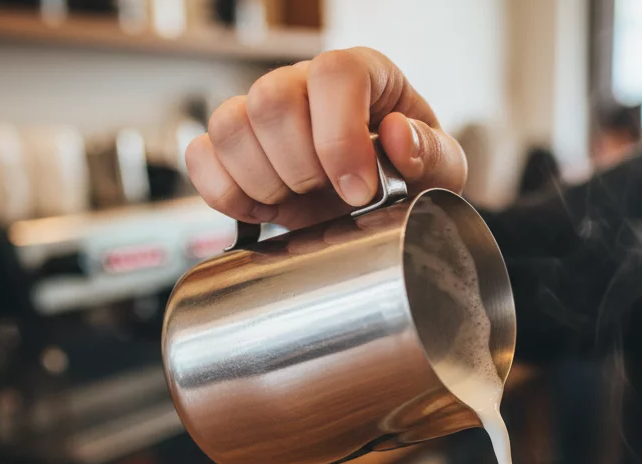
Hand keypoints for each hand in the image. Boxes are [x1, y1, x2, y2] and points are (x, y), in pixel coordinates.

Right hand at [185, 47, 466, 230]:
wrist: (375, 207)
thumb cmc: (408, 177)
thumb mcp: (440, 169)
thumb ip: (431, 153)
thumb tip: (398, 134)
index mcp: (360, 74)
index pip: (335, 74)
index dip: (341, 137)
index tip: (358, 190)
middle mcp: (302, 83)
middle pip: (272, 100)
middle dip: (301, 167)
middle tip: (328, 197)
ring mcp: (259, 113)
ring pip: (228, 125)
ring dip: (262, 180)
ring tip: (297, 202)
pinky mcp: (230, 149)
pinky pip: (201, 157)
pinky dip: (225, 192)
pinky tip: (262, 210)